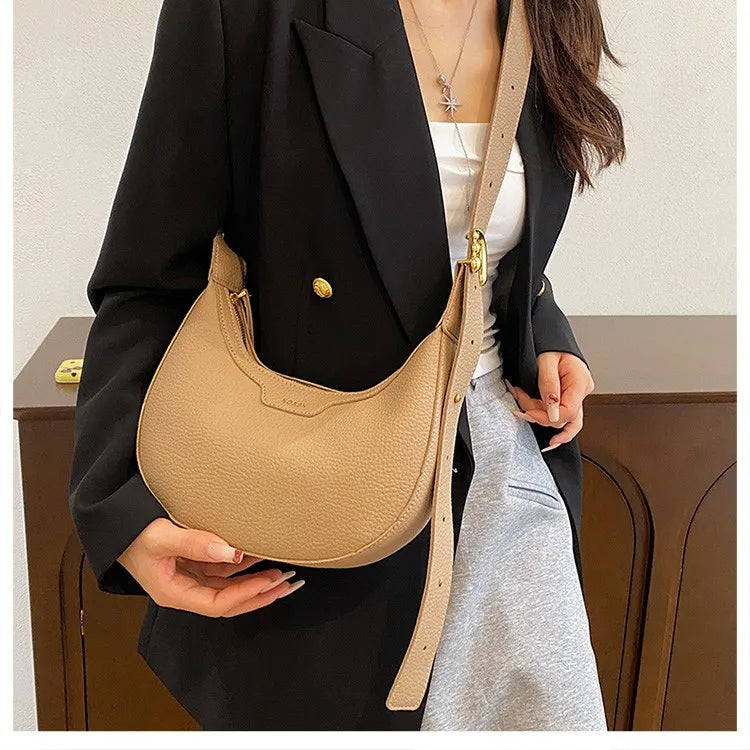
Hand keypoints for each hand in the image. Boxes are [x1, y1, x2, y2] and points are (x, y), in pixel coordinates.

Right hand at [117, 518, 303, 616]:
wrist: (114, 524)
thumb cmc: (131, 533)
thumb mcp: (161, 537)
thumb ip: (196, 543)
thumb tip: (233, 552)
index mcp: (174, 592)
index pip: (217, 604)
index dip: (246, 595)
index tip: (270, 582)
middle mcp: (185, 589)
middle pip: (229, 600)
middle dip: (260, 594)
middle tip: (288, 582)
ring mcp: (190, 577)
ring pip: (229, 585)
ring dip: (255, 579)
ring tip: (283, 571)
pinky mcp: (193, 563)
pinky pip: (223, 569)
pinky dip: (243, 564)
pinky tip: (260, 556)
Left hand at [505, 352, 594, 451]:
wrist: (548, 333)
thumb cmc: (548, 342)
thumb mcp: (545, 361)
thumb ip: (549, 386)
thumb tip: (552, 412)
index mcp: (580, 380)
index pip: (569, 411)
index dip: (547, 416)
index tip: (528, 412)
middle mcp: (582, 389)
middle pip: (564, 417)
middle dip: (538, 413)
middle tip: (519, 403)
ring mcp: (577, 394)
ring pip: (564, 419)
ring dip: (541, 415)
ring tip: (523, 407)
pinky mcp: (569, 395)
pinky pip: (562, 413)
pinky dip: (549, 419)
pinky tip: (547, 435)